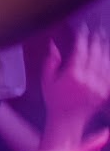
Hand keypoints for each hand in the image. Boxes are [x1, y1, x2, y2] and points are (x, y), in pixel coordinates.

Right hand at [41, 26, 109, 148]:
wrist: (67, 120)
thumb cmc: (54, 100)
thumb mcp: (46, 80)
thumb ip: (50, 61)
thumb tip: (53, 45)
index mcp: (72, 75)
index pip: (80, 51)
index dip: (82, 38)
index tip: (83, 30)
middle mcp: (88, 80)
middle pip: (95, 55)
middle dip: (96, 41)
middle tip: (97, 32)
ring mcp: (98, 87)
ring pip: (105, 64)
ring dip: (104, 51)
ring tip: (103, 41)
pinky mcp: (104, 93)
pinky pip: (109, 75)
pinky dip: (109, 65)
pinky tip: (107, 59)